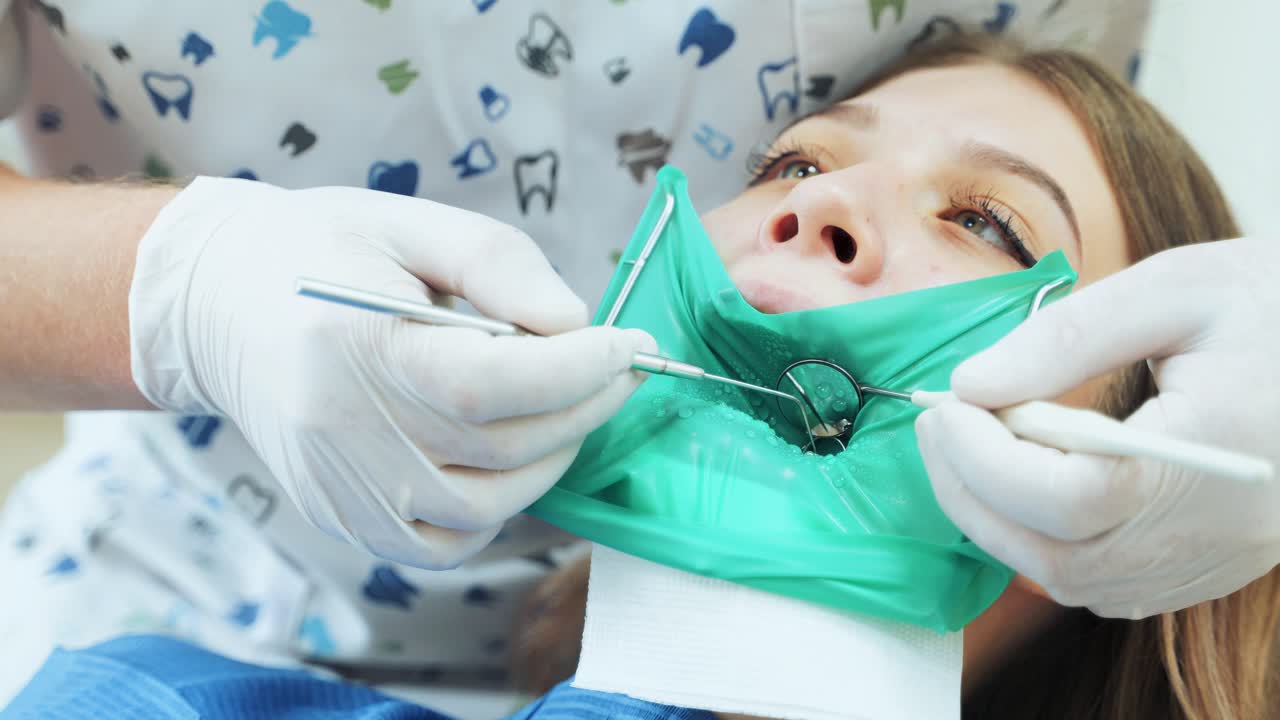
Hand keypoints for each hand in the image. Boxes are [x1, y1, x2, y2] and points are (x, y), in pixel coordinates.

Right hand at [129, 177, 654, 567]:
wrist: (217, 304)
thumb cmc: (322, 251)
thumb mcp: (410, 223)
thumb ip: (497, 264)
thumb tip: (575, 321)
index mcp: (353, 343)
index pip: (491, 383)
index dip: (579, 370)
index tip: (633, 344)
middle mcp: (340, 431)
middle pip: (501, 448)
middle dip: (586, 407)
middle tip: (621, 368)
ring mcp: (339, 487)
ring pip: (486, 506)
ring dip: (552, 458)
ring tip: (569, 405)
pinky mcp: (343, 517)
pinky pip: (448, 542)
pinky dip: (499, 506)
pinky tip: (508, 455)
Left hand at [915, 237, 1279, 617]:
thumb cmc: (1275, 304)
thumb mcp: (1176, 287)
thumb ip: (1067, 337)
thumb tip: (972, 384)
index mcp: (1214, 453)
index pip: (1071, 496)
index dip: (985, 460)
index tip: (946, 406)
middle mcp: (1217, 528)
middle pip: (1059, 556)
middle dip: (973, 494)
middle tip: (939, 427)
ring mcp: (1217, 559)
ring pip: (1074, 583)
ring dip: (1001, 524)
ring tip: (973, 448)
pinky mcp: (1211, 566)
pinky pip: (1104, 585)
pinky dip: (1046, 544)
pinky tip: (1030, 484)